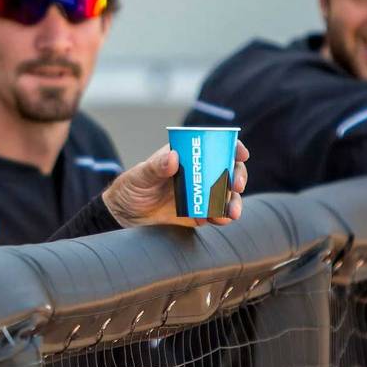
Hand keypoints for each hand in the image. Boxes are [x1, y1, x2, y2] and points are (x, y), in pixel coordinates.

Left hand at [102, 141, 249, 228]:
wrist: (125, 216)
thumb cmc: (132, 187)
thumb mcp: (140, 175)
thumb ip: (156, 167)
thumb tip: (174, 158)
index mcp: (188, 157)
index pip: (216, 146)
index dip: (232, 147)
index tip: (241, 154)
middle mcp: (200, 174)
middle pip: (228, 171)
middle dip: (238, 176)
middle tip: (237, 185)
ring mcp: (201, 194)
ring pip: (227, 195)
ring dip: (234, 201)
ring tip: (231, 211)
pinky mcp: (199, 214)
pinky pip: (217, 214)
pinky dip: (222, 217)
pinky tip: (220, 219)